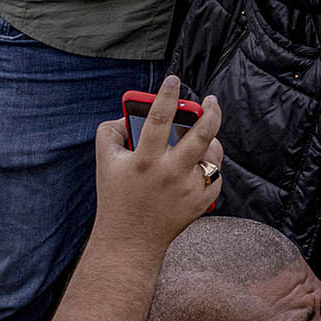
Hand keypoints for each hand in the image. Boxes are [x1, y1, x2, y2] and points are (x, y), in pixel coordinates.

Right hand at [90, 75, 223, 255]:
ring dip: (210, 140)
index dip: (167, 95)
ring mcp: (189, 189)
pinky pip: (216, 174)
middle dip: (211, 111)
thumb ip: (111, 130)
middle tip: (211, 100)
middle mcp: (170, 174)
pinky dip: (210, 165)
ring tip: (202, 137)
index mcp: (145, 161)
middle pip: (203, 133)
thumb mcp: (104, 161)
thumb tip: (129, 112)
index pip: (159, 118)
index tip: (174, 79)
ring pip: (213, 152)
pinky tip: (200, 163)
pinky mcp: (202, 202)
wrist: (129, 241)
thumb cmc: (116, 196)